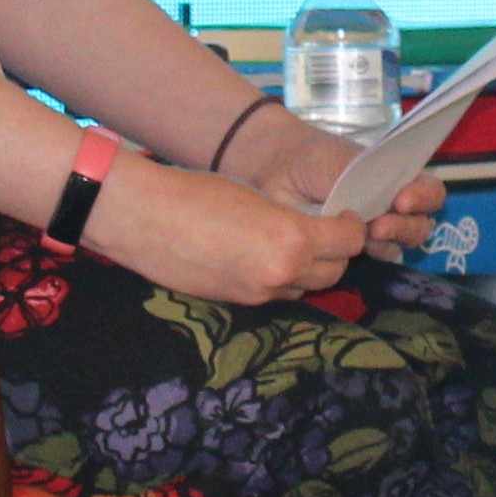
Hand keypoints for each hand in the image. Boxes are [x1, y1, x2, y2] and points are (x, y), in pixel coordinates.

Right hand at [89, 157, 370, 308]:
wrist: (143, 218)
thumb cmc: (196, 193)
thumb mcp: (256, 197)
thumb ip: (289, 220)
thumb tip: (312, 231)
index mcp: (292, 238)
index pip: (349, 242)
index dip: (351, 227)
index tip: (344, 217)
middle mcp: (282, 272)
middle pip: (333, 271)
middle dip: (335, 253)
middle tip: (323, 232)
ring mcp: (259, 293)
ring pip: (304, 287)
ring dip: (306, 270)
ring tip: (289, 247)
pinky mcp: (237, 303)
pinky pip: (275, 295)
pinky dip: (278, 281)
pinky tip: (260, 259)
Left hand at [222, 106, 450, 263]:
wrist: (275, 171)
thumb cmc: (314, 157)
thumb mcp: (346, 161)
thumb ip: (374, 181)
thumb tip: (392, 202)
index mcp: (398, 176)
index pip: (430, 191)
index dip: (424, 197)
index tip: (402, 201)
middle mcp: (392, 204)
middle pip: (421, 224)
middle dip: (406, 226)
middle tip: (380, 225)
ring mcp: (375, 227)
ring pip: (401, 244)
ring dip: (390, 242)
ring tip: (367, 234)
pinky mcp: (353, 247)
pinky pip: (374, 257)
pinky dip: (370, 254)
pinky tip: (355, 246)